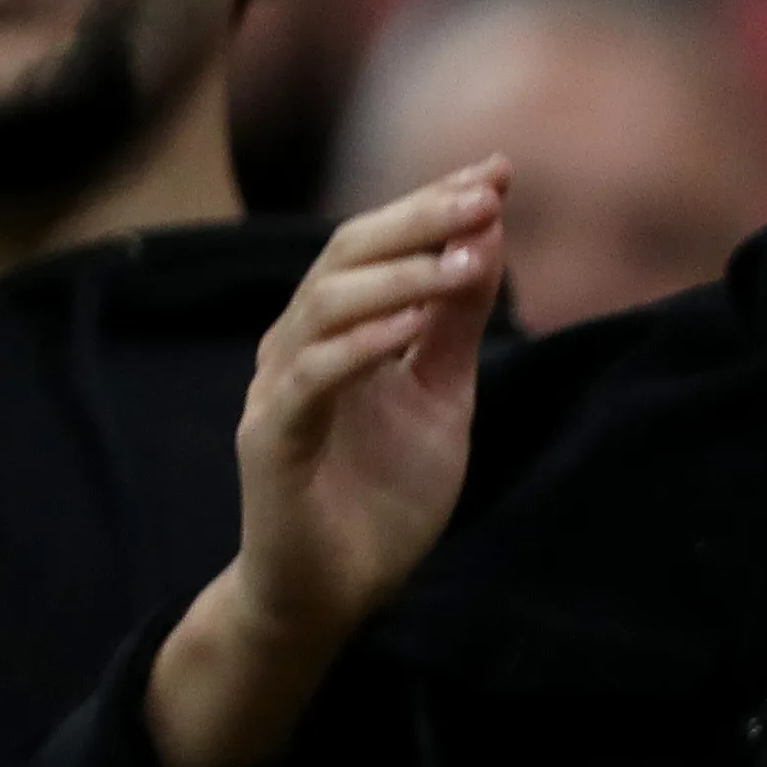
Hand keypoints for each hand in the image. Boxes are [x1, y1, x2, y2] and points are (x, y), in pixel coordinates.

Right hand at [232, 167, 501, 648]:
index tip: (497, 170)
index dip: (431, 202)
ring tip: (463, 258)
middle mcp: (297, 348)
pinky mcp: (270, 442)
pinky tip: (410, 327)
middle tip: (485, 195)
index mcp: (337, 331)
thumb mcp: (440, 396)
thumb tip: (490, 236)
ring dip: (399, 276)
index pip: (376, 244)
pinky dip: (359, 347)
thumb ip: (457, 322)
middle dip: (418, 219)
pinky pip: (309, 380)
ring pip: (323, 306)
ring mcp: (278, 393)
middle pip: (344, 255)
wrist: (332, 596)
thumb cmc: (382, 497)